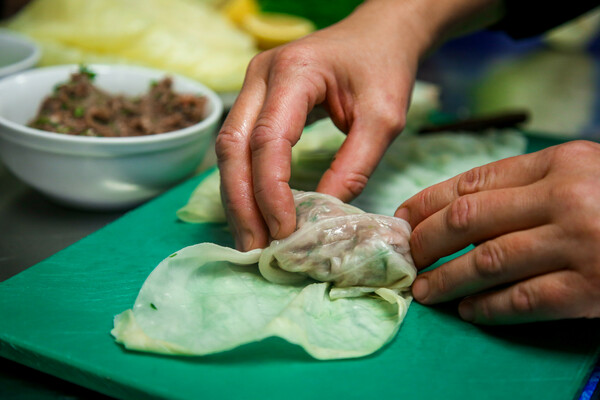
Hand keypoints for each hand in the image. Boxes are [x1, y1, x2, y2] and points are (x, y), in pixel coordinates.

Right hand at [215, 0, 441, 250]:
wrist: (378, 33)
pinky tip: (253, 213)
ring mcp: (253, 86)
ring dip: (237, 197)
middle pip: (232, 146)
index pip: (268, 139)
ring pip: (228, 148)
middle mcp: (260, 75)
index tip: (283, 230)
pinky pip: (239, 146)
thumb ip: (355, 164)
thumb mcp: (384, 117)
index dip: (271, 190)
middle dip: (241, 202)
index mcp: (294, 72)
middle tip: (254, 247)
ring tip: (250, 240)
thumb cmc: (384, 66)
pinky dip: (244, 182)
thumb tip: (325, 212)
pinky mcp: (256, 100)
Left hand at [395, 141, 599, 323]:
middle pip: (468, 218)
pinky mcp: (589, 289)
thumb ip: (531, 185)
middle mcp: (563, 198)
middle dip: (427, 241)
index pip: (474, 182)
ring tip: (424, 291)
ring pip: (487, 261)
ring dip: (446, 280)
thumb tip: (463, 214)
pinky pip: (523, 299)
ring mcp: (576, 243)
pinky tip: (468, 311)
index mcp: (559, 162)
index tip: (403, 219)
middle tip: (408, 257)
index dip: (428, 202)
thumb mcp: (584, 173)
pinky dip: (488, 307)